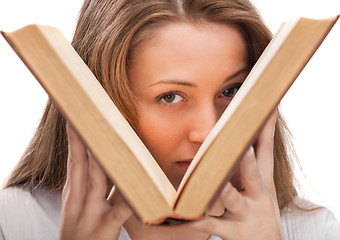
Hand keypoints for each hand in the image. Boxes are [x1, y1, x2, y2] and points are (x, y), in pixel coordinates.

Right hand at [59, 123, 131, 239]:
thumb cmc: (82, 231)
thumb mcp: (79, 207)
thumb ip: (93, 184)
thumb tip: (105, 160)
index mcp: (73, 194)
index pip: (73, 161)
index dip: (74, 139)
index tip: (76, 117)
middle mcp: (78, 202)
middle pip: (80, 166)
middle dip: (82, 141)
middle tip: (87, 117)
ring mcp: (91, 215)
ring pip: (96, 182)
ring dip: (101, 160)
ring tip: (107, 139)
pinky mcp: (106, 228)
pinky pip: (119, 210)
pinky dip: (127, 197)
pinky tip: (135, 184)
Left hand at [190, 111, 282, 239]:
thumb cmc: (259, 209)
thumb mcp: (262, 186)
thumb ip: (251, 163)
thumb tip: (243, 138)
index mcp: (263, 180)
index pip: (265, 149)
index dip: (265, 128)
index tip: (265, 107)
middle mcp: (258, 195)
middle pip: (253, 172)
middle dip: (247, 159)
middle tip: (241, 145)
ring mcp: (247, 214)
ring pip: (233, 199)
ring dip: (226, 191)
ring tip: (217, 183)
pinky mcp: (234, 232)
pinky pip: (211, 226)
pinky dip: (197, 221)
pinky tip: (185, 216)